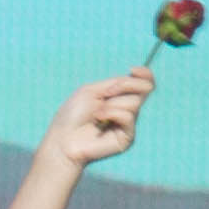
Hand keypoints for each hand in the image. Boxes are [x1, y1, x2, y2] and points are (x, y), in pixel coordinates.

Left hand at [44, 65, 159, 169]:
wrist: (63, 139)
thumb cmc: (73, 114)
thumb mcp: (92, 90)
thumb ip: (116, 83)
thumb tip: (135, 77)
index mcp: (119, 96)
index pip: (144, 82)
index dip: (145, 74)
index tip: (133, 70)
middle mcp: (127, 108)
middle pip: (145, 88)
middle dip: (126, 85)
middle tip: (106, 93)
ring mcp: (128, 123)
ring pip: (134, 102)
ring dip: (112, 104)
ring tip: (96, 114)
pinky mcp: (127, 137)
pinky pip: (128, 117)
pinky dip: (112, 113)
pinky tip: (98, 120)